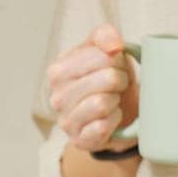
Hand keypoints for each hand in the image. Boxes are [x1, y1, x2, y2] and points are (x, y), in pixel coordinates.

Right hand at [47, 23, 139, 152]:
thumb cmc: (111, 82)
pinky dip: (114, 121)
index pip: (101, 55)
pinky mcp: (79, 140)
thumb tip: (113, 45)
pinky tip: (112, 118)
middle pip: (107, 79)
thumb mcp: (107, 53)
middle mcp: (56, 95)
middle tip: (118, 86)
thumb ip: (104, 36)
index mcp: (59, 69)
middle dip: (121, 81)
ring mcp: (65, 120)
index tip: (115, 67)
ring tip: (114, 101)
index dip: (118, 61)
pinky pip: (102, 127)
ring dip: (117, 101)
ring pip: (102, 103)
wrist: (119, 118)